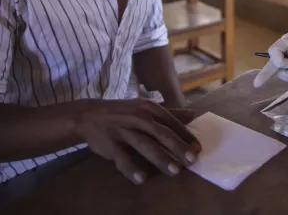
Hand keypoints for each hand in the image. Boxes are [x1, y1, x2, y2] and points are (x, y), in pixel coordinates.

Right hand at [74, 99, 200, 184]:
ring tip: (175, 170)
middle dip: (178, 147)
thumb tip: (194, 114)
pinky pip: (123, 158)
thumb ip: (170, 113)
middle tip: (192, 160)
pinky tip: (142, 179)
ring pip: (145, 145)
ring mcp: (124, 130)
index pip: (171, 122)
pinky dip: (132, 169)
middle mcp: (138, 117)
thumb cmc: (124, 112)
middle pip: (162, 133)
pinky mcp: (111, 144)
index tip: (198, 148)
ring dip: (161, 158)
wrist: (89, 115)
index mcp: (149, 108)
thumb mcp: (146, 108)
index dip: (186, 135)